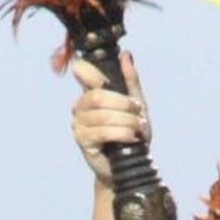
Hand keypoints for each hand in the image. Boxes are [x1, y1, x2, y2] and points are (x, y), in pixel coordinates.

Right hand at [69, 52, 149, 190]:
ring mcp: (79, 125)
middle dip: (123, 103)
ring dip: (127, 121)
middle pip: (97, 96)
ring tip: (139, 128)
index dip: (91, 71)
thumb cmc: (131, 133)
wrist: (130, 164)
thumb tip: (126, 55)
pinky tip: (132, 137)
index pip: (83, 72)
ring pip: (103, 115)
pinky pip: (103, 132)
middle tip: (139, 111)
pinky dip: (122, 133)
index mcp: (90, 93)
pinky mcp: (84, 141)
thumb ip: (130, 80)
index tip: (109, 80)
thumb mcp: (136, 104)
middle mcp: (80, 107)